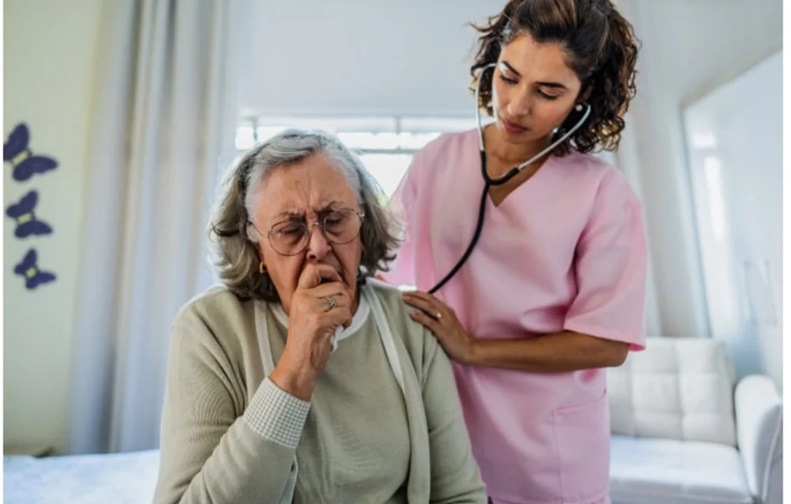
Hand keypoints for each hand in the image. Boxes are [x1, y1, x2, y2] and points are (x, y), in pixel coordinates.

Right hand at [270, 264, 352, 398]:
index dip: (330, 271)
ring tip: (338, 321)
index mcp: (299, 294)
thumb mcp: (306, 311)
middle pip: (337, 286)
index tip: (337, 281)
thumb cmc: (306, 338)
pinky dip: (347, 321)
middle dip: (345, 299)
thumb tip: (342, 283)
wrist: (299, 361)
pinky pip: (345, 312)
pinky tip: (340, 327)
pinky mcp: (320, 320)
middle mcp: (303, 298)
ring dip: (346, 311)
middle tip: (339, 312)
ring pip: (343, 299)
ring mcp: (310, 308)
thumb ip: (318, 295)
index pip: (314, 268)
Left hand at [402, 290, 476, 363]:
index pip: (431, 297)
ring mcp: (446, 322)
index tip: (407, 291)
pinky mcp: (444, 332)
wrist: (468, 349)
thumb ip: (436, 318)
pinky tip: (412, 315)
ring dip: (416, 302)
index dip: (419, 293)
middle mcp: (446, 313)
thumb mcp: (446, 324)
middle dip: (415, 294)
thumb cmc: (455, 339)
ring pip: (429, 307)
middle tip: (402, 292)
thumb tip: (420, 314)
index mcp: (446, 310)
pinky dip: (421, 317)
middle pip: (429, 299)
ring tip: (405, 299)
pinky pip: (431, 322)